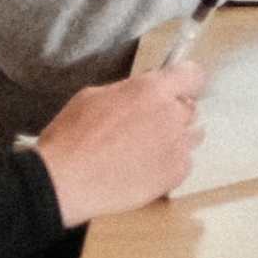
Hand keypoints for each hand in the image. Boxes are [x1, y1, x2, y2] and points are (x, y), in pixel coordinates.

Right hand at [31, 60, 202, 224]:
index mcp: (152, 90)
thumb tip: (139, 93)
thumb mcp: (93, 96)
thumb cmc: (72, 138)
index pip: (192, 74)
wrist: (65, 182)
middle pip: (189, 108)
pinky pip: (183, 163)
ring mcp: (178, 145)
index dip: (184, 81)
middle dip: (172, 113)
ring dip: (174, 139)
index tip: (176, 88)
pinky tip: (143, 170)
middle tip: (146, 126)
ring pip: (191, 136)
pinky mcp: (177, 173)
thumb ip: (127, 91)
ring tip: (144, 151)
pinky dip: (168, 165)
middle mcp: (172, 114)